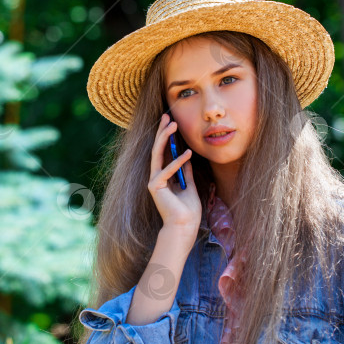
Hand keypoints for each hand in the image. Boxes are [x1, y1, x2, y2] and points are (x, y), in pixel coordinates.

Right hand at [148, 113, 200, 236]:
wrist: (184, 228)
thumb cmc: (188, 211)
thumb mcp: (190, 185)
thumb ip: (186, 171)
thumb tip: (186, 155)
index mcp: (164, 177)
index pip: (164, 152)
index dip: (167, 137)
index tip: (171, 122)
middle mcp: (156, 177)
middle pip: (158, 149)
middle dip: (162, 131)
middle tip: (167, 115)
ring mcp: (154, 181)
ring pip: (157, 154)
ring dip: (165, 138)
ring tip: (172, 124)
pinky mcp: (155, 186)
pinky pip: (167, 170)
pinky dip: (178, 162)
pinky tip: (188, 152)